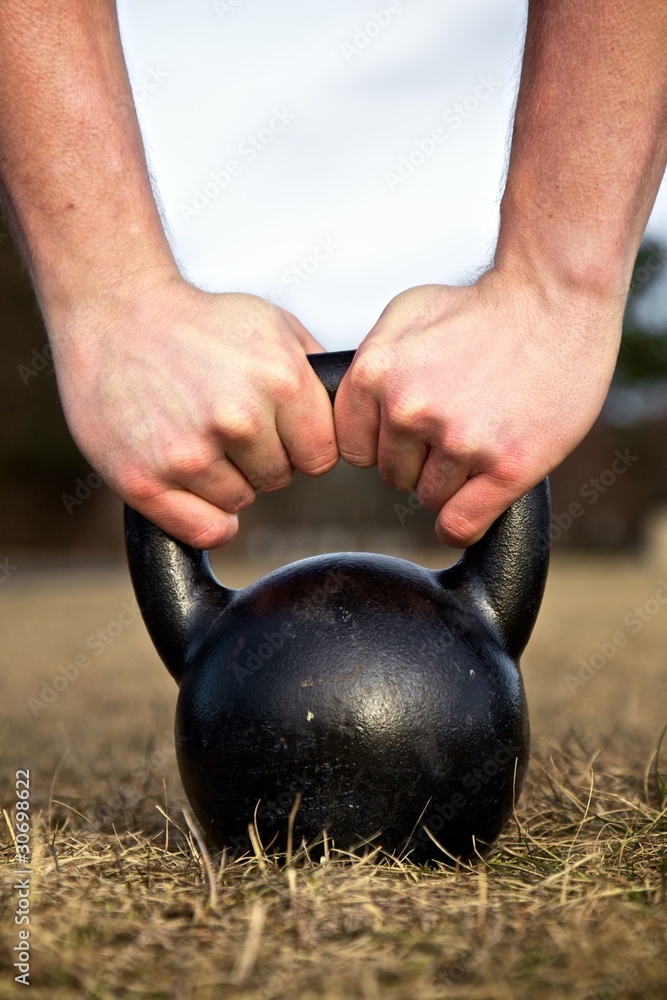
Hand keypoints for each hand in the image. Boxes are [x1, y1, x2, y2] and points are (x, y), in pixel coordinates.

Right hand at [48, 274, 337, 546]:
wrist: (114, 314)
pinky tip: (190, 480)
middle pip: (280, 479)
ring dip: (225, 480)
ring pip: (240, 502)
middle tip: (223, 420)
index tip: (275, 426)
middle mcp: (239, 418)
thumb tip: (353, 415)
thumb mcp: (273, 325)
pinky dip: (204, 516)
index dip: (299, 443)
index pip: (322, 456)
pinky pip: (207, 531)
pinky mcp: (147, 481)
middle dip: (260, 457)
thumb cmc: (197, 323)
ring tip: (195, 434)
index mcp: (281, 380)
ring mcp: (190, 453)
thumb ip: (316, 373)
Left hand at [334, 270, 622, 545]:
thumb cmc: (479, 308)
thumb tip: (346, 408)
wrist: (555, 298)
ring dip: (454, 480)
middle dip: (422, 459)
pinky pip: (460, 523)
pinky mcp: (506, 465)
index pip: (355, 449)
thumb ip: (369, 365)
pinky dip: (463, 524)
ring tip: (483, 438)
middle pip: (394, 475)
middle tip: (460, 424)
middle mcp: (410, 408)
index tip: (412, 431)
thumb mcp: (403, 316)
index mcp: (375, 373)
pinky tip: (477, 502)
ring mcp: (459, 439)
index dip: (385, 443)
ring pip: (431, 497)